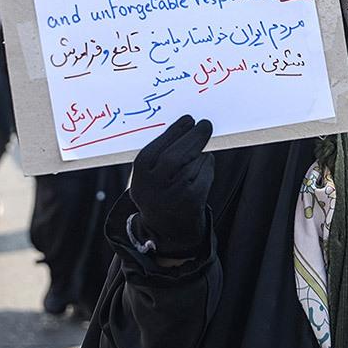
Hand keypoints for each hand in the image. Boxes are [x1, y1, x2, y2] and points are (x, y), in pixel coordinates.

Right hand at [129, 115, 214, 257]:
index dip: (175, 131)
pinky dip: (207, 166)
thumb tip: (184, 126)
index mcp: (140, 175)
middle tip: (205, 125)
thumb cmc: (158, 191)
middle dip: (193, 137)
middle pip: (176, 156)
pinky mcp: (192, 201)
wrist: (166, 228)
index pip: (157, 148)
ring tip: (200, 149)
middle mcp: (154, 186)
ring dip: (200, 153)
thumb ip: (158, 154)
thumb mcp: (148, 175)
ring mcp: (174, 195)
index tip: (188, 119)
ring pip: (193, 164)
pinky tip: (204, 165)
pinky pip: (205, 174)